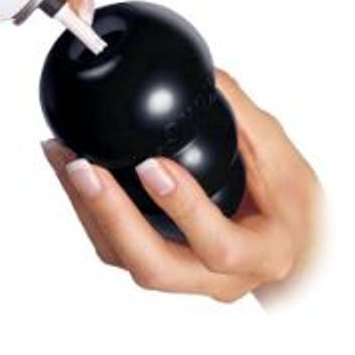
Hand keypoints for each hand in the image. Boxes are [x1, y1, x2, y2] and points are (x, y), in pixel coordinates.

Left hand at [42, 70, 321, 302]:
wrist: (293, 250)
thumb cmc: (292, 208)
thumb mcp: (284, 160)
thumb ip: (245, 120)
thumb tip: (206, 74)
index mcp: (261, 254)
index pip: (219, 245)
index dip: (184, 209)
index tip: (152, 166)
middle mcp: (218, 279)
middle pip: (154, 267)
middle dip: (111, 215)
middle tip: (81, 165)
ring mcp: (184, 278)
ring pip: (124, 259)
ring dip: (87, 209)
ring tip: (61, 156)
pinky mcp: (158, 265)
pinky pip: (114, 246)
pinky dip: (86, 208)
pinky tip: (69, 169)